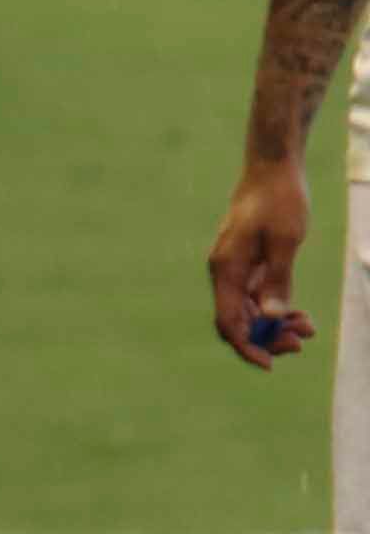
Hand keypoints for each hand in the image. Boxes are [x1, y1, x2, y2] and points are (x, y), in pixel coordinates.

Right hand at [214, 158, 317, 365]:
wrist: (273, 168)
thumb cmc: (279, 200)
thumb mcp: (284, 240)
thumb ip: (278, 280)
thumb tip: (274, 317)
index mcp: (226, 270)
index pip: (229, 322)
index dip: (247, 347)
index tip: (271, 364)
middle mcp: (225, 274)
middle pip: (239, 321)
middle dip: (268, 338)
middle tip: (303, 343)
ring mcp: (236, 270)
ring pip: (251, 311)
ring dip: (276, 325)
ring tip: (309, 329)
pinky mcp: (249, 264)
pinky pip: (258, 297)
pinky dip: (278, 309)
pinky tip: (301, 315)